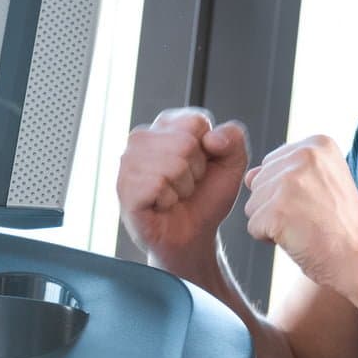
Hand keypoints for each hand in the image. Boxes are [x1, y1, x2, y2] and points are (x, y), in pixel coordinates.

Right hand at [117, 108, 248, 270]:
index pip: (196, 121)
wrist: (192, 236)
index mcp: (166, 125)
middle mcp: (142, 138)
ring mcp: (128, 162)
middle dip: (196, 171)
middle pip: (186, 143)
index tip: (200, 166)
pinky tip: (162, 205)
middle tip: (187, 185)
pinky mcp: (124, 186)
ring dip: (183, 187)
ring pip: (173, 164)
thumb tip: (211, 138)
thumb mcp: (232, 163)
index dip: (209, 149)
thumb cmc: (206, 198)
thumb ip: (233, 138)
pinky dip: (169, 200)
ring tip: (174, 195)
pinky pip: (158, 185)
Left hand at [242, 136, 357, 299]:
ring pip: (253, 205)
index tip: (318, 202)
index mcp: (317, 144)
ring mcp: (290, 182)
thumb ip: (285, 170)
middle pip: (258, 183)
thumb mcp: (321, 183)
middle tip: (312, 218)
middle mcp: (303, 155)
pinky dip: (270, 239)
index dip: (288, 192)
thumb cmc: (342, 226)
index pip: (272, 164)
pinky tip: (298, 239)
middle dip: (277, 206)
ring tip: (306, 228)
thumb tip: (249, 175)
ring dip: (273, 223)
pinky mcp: (278, 209)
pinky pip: (254, 226)